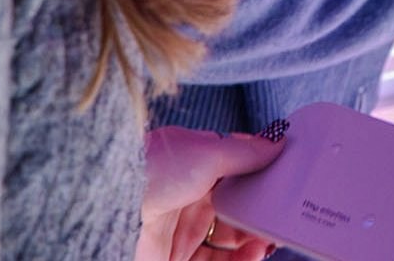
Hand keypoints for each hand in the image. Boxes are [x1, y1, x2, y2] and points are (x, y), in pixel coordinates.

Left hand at [137, 127, 281, 260]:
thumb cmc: (158, 168)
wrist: (115, 204)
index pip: (232, 178)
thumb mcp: (209, 151)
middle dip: (256, 220)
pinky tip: (253, 255)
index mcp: (192, 168)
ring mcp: (179, 232)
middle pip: (231, 214)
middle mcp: (186, 200)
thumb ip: (245, 152)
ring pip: (224, 243)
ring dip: (250, 244)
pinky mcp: (171, 257)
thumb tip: (277, 143)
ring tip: (267, 244)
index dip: (256, 187)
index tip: (278, 192)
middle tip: (277, 223)